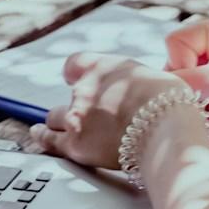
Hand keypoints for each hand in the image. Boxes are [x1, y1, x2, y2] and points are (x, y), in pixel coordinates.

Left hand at [28, 52, 192, 169]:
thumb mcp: (155, 78)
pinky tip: (39, 135)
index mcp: (104, 67)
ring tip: (69, 129)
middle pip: (69, 95)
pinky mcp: (74, 144)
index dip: (76, 75)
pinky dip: (44, 137)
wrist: (165, 128)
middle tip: (93, 118)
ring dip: (62, 123)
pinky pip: (48, 139)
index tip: (76, 80)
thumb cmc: (169, 104)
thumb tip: (141, 95)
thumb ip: (136, 85)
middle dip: (78, 106)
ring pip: (55, 117)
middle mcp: (85, 88)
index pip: (75, 64)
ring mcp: (76, 116)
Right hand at [165, 16, 208, 132]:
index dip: (180, 64)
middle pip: (177, 74)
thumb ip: (198, 80)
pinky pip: (200, 116)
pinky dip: (206, 125)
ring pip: (187, 98)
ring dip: (196, 113)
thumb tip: (164, 87)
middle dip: (188, 94)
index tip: (195, 83)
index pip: (176, 44)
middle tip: (201, 108)